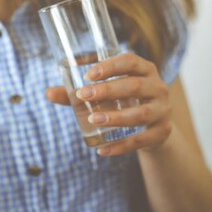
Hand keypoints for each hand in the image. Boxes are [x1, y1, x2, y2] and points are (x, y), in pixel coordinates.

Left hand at [45, 53, 172, 155]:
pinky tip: (102, 150)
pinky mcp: (162, 132)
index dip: (110, 66)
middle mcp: (158, 87)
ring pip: (140, 114)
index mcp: (144, 69)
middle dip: (108, 91)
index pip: (130, 61)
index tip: (88, 74)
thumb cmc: (124, 101)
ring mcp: (162, 110)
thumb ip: (79, 93)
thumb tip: (48, 93)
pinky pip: (142, 140)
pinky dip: (121, 146)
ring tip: (92, 120)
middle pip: (134, 86)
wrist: (154, 126)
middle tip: (83, 95)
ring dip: (115, 117)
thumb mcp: (106, 94)